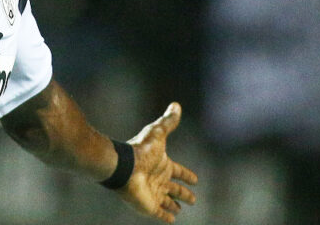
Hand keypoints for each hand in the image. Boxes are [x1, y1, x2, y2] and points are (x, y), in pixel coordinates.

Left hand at [120, 102, 198, 222]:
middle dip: (183, 194)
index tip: (195, 180)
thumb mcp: (158, 133)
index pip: (178, 171)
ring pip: (166, 202)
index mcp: (162, 165)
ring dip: (173, 206)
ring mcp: (153, 193)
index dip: (187, 175)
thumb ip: (168, 121)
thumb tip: (176, 105)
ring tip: (179, 210)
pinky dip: (166, 216)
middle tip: (193, 199)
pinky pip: (159, 213)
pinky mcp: (149, 205)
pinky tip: (171, 220)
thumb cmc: (141, 150)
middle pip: (174, 189)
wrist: (124, 166)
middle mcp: (158, 180)